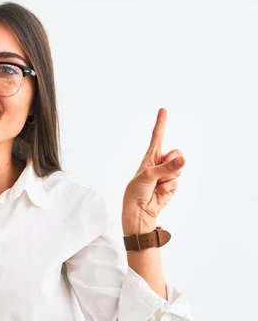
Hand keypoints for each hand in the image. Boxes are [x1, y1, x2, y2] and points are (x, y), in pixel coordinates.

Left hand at [122, 108, 184, 230]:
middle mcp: (160, 163)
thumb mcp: (147, 176)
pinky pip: (177, 181)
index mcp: (150, 157)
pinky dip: (168, 187)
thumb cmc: (137, 191)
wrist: (139, 210)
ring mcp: (168, 173)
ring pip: (178, 168)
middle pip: (176, 153)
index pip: (157, 137)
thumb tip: (183, 159)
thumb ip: (166, 168)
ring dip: (167, 178)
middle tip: (158, 174)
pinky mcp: (173, 184)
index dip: (161, 123)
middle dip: (170, 163)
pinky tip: (159, 191)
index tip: (163, 110)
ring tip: (155, 185)